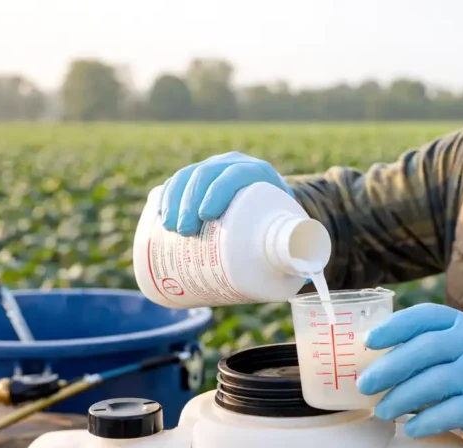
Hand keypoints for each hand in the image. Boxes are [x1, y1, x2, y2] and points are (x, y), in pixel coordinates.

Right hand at [158, 151, 293, 234]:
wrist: (268, 209)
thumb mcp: (290, 226)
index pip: (236, 174)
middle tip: (184, 231)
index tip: (207, 216)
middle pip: (206, 174)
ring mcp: (211, 171)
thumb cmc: (280, 223)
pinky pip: (176, 182)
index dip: (218, 190)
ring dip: (173, 200)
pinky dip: (166, 196)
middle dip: (189, 201)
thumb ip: (295, 241)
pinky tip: (160, 213)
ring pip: (187, 176)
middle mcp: (232, 166)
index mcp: (258, 173)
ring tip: (170, 228)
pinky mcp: (196, 182)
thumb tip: (302, 266)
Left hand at [356, 303, 462, 447]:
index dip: (395, 326)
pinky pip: (453, 410)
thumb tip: (373, 366)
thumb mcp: (459, 360)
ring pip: (438, 380)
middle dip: (391, 366)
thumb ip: (427, 356)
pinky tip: (411, 428)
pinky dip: (428, 420)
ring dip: (403, 397)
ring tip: (382, 411)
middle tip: (365, 385)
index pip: (427, 315)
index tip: (369, 342)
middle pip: (428, 347)